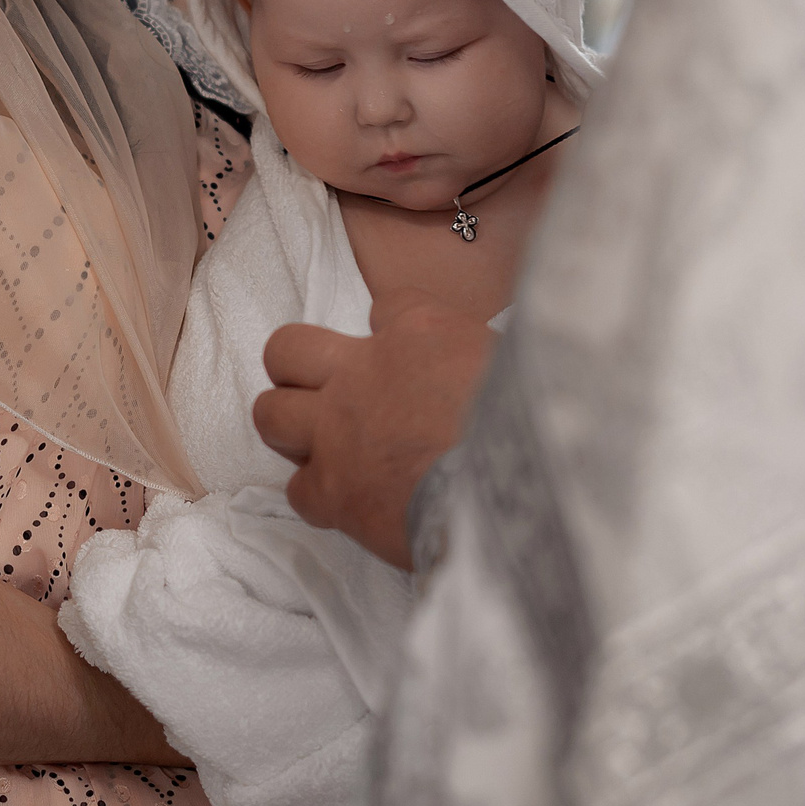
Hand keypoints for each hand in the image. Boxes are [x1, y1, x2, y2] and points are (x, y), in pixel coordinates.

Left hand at [252, 290, 495, 569]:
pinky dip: (320, 495)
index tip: (411, 355)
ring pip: (271, 414)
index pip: (387, 306)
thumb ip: (482, 355)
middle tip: (330, 390)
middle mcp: (363, 373)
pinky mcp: (332, 492)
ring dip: (293, 426)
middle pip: (287, 349)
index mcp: (419, 331)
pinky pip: (297, 490)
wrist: (515, 493)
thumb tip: (481, 364)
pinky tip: (348, 499)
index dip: (394, 330)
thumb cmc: (534, 425)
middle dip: (299, 367)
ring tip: (323, 442)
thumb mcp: (523, 362)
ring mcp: (338, 433)